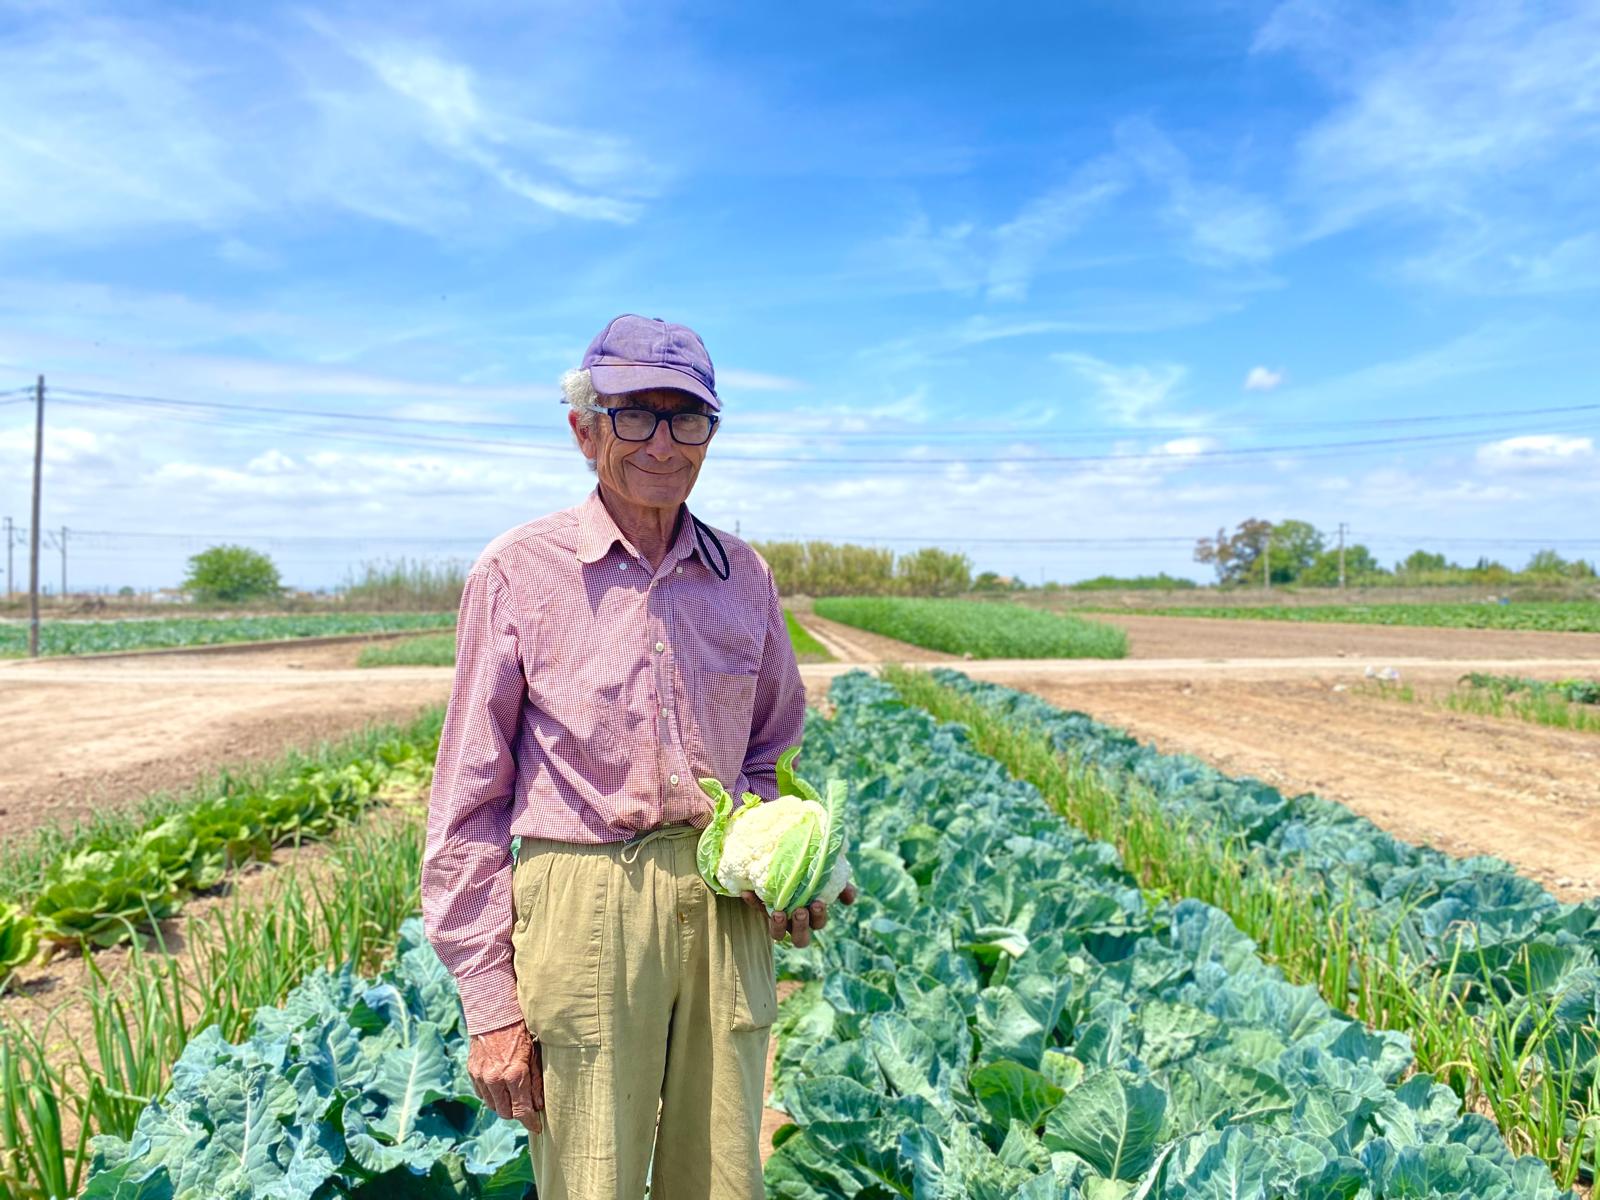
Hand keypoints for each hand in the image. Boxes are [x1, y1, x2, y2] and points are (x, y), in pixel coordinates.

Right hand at [468, 1023, 544, 1134]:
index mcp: (514, 1075)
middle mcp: (495, 1079)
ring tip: (514, 1097)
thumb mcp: (535, 1054)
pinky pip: (482, 1094)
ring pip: (493, 1106)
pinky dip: (492, 1096)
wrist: (494, 1011)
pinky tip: (501, 1088)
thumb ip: (536, 1082)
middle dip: (517, 1114)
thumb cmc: (520, 1030)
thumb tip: (538, 1105)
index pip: (521, 1110)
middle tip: (526, 1108)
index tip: (537, 1127)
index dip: (530, 1122)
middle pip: (505, 1113)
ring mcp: (481, 1077)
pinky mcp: (473, 1072)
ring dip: (504, 1105)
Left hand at [741, 882, 857, 947]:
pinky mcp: (761, 908)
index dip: (819, 918)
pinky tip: (747, 892)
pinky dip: (752, 902)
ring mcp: (778, 918)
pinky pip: (756, 909)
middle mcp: (796, 922)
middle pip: (800, 938)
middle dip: (801, 927)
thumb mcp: (828, 875)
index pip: (818, 924)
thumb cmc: (812, 871)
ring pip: (778, 935)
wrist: (785, 860)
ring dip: (777, 926)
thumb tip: (850, 896)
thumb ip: (841, 885)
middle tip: (800, 911)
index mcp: (813, 915)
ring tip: (777, 912)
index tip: (818, 903)